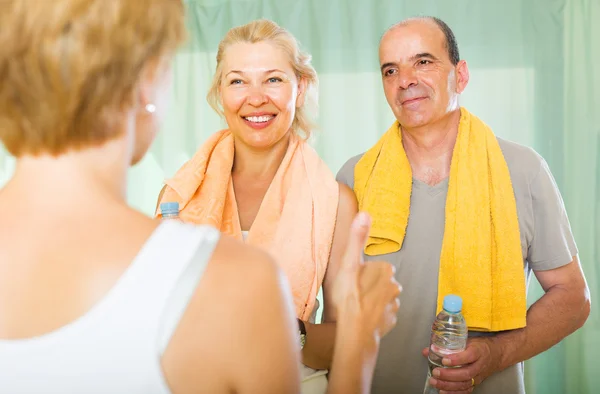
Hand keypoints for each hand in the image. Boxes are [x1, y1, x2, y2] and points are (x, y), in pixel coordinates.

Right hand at [332, 212, 401, 340]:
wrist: (355, 332)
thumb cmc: (350, 298)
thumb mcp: (349, 264)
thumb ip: (357, 239)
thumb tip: (364, 213)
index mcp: (386, 270)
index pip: (373, 266)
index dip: (360, 272)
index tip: (351, 281)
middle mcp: (395, 285)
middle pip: (377, 281)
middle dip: (367, 285)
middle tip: (351, 294)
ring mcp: (394, 305)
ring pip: (380, 297)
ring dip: (370, 300)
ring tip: (356, 307)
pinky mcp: (391, 321)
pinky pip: (381, 313)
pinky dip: (373, 315)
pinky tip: (362, 317)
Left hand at [421, 337, 501, 392]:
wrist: (496, 354)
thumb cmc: (478, 346)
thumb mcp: (466, 341)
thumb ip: (447, 345)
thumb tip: (426, 350)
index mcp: (478, 351)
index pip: (469, 356)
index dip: (457, 359)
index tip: (444, 360)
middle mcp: (479, 365)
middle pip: (466, 373)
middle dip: (449, 374)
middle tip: (436, 372)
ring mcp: (479, 376)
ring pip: (465, 383)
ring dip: (449, 385)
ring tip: (435, 382)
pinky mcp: (476, 383)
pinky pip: (466, 390)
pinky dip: (454, 392)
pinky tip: (443, 391)